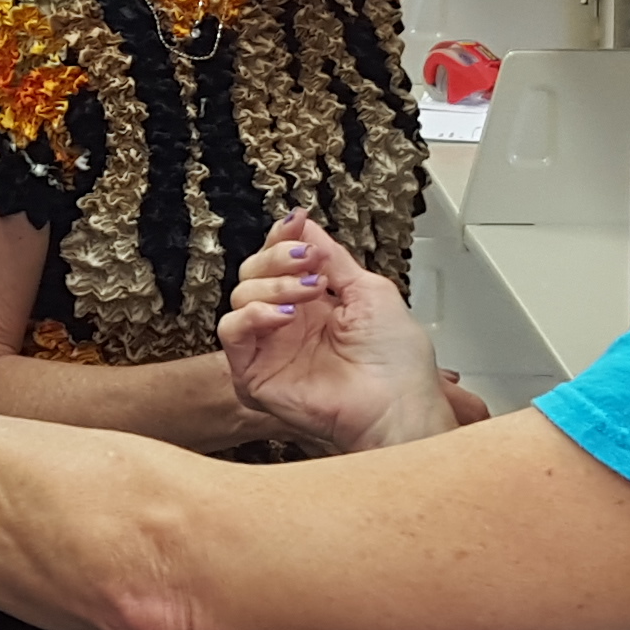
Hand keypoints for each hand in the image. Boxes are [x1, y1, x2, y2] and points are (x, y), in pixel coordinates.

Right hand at [221, 212, 457, 453]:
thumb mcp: (370, 291)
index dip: (282, 239)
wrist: (397, 405)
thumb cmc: (396, 363)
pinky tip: (286, 315)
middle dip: (278, 256)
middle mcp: (288, 325)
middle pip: (253, 272)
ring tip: (310, 291)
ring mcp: (270, 348)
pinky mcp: (255, 374)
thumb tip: (305, 227)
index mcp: (314, 306)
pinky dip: (253, 315)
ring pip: (240, 296)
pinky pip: (232, 333)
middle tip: (309, 261)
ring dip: (273, 283)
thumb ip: (333, 258)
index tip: (296, 224)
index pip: (278, 262)